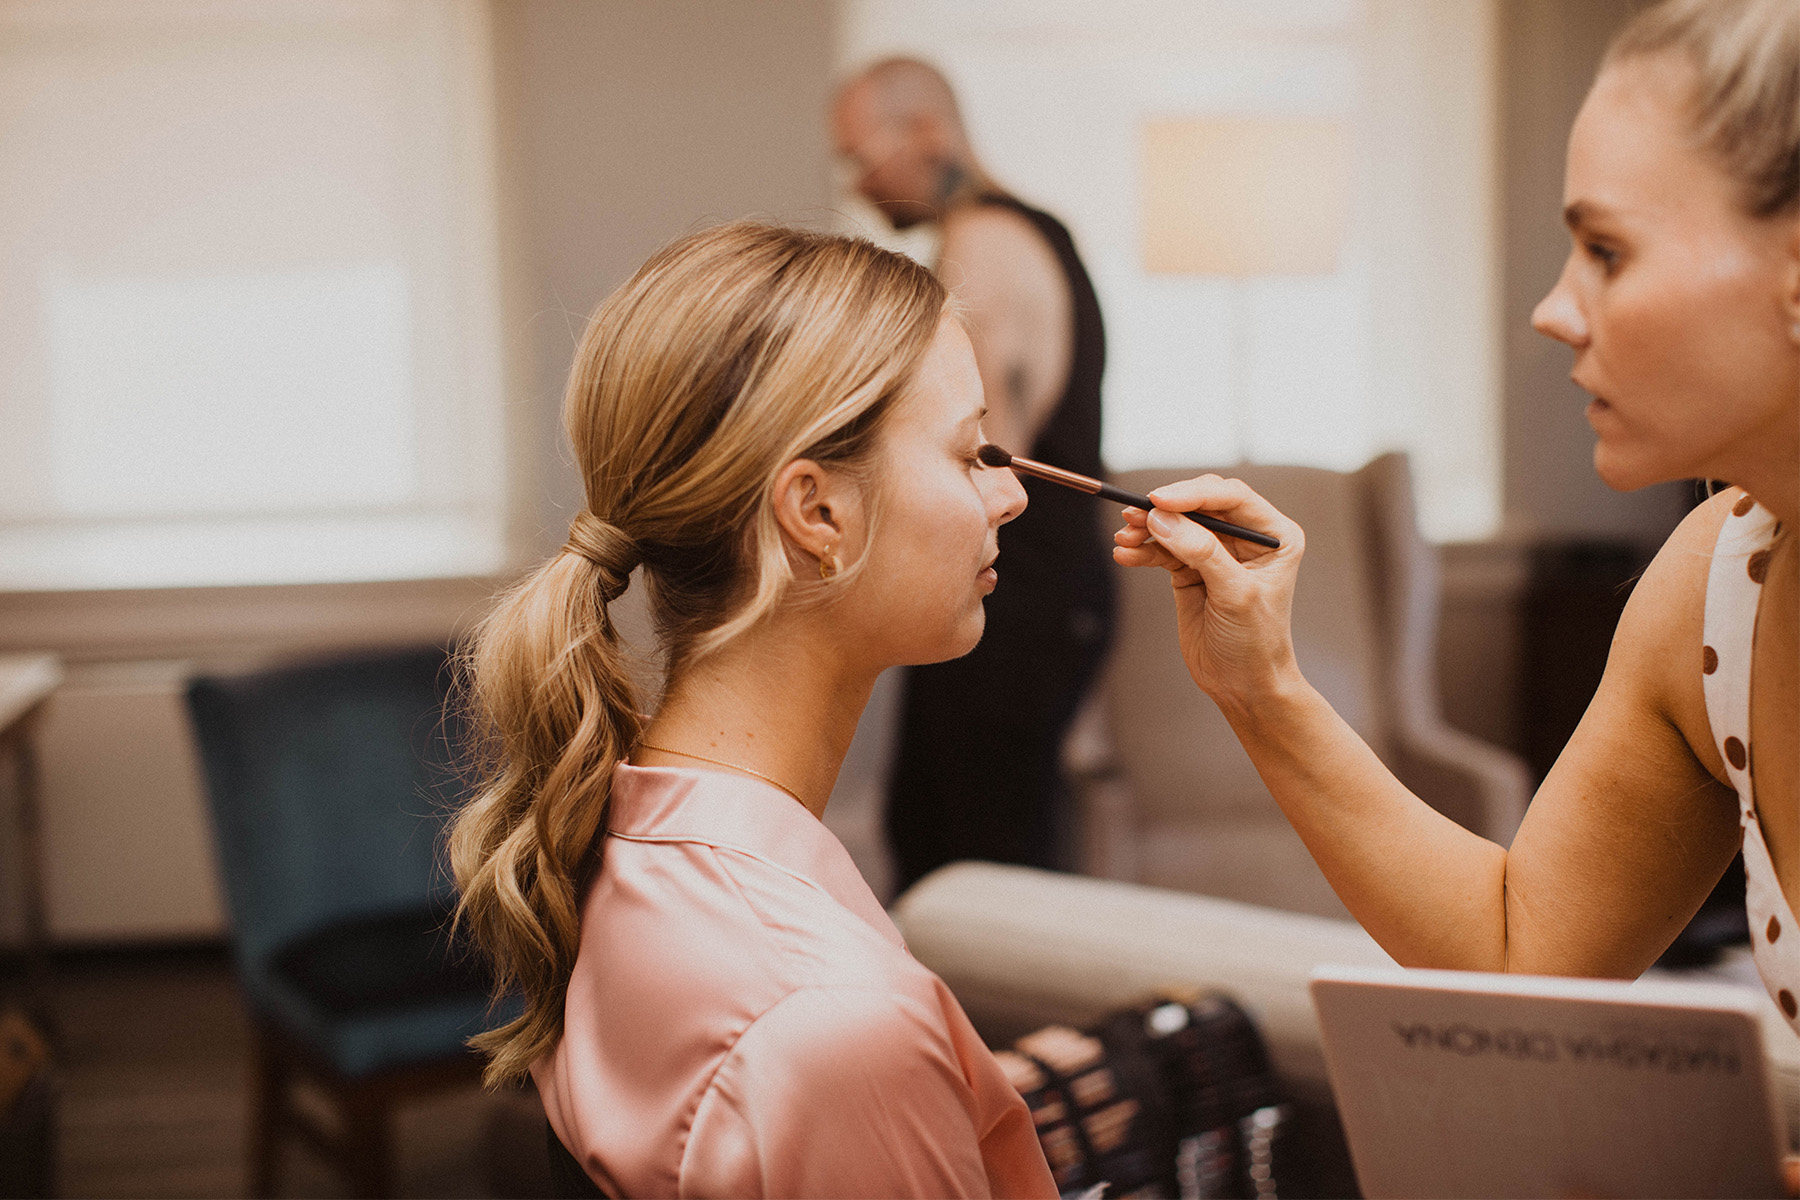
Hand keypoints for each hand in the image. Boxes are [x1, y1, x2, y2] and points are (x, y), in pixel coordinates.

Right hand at [1112, 474, 1306, 709]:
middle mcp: (1246, 537)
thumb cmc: (1255, 643)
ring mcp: (1216, 552)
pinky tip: (1126, 555)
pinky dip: (1143, 550)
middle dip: (1165, 510)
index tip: (1159, 499)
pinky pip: (1163, 549)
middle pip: (1199, 505)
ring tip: (1124, 539)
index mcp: (1274, 535)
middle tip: (1134, 516)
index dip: (1193, 493)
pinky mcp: (1191, 569)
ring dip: (1147, 529)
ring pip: (1177, 524)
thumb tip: (1162, 518)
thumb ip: (1202, 553)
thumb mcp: (1235, 594)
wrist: (1242, 684)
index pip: (1231, 497)